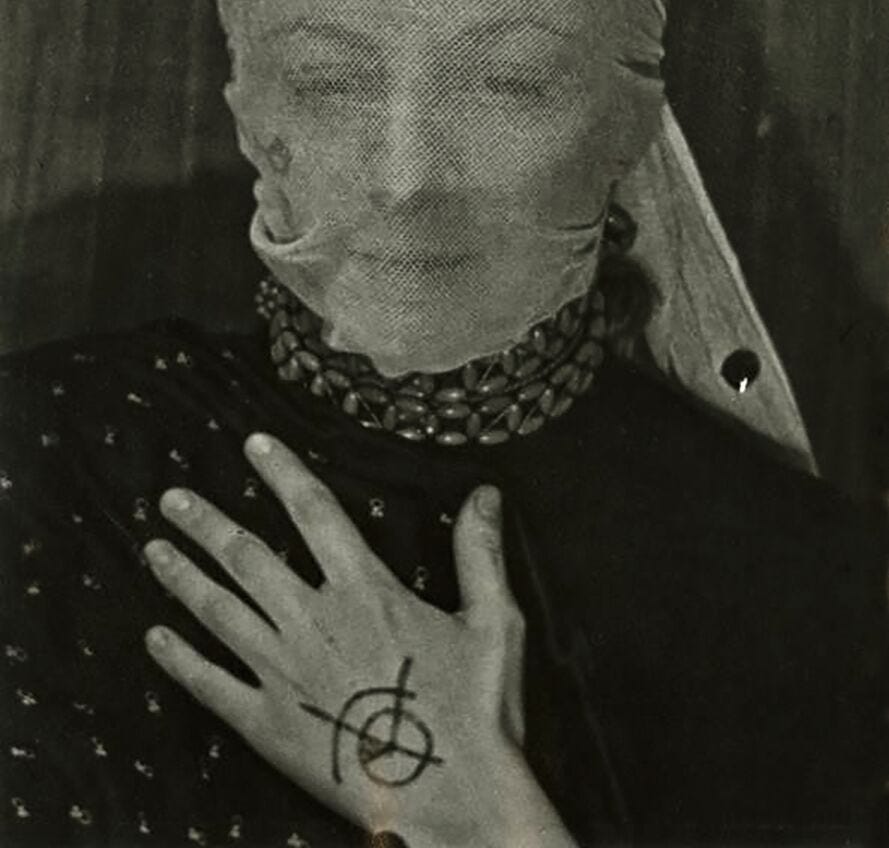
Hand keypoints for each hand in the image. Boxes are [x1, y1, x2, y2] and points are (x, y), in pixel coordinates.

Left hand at [142, 433, 573, 845]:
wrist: (453, 799)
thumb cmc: (476, 713)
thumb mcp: (494, 623)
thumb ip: (480, 553)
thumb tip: (484, 493)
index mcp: (365, 590)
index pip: (314, 512)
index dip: (282, 472)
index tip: (254, 444)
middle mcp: (314, 621)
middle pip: (246, 557)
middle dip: (206, 523)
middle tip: (172, 499)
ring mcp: (284, 673)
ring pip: (219, 611)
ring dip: (182, 576)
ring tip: (154, 549)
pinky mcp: (268, 724)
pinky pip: (211, 684)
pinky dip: (180, 659)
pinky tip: (156, 638)